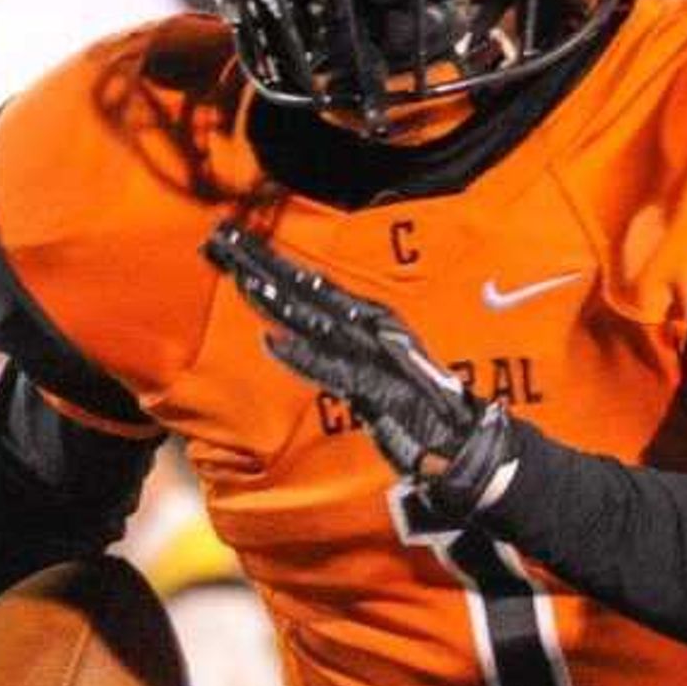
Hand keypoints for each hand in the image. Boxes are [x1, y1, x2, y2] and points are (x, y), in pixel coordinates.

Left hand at [203, 225, 520, 523]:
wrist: (459, 440)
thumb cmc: (417, 405)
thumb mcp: (376, 365)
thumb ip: (338, 350)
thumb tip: (292, 336)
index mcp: (371, 318)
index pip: (314, 286)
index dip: (276, 265)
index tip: (240, 245)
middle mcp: (371, 328)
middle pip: (308, 293)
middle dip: (266, 268)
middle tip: (227, 245)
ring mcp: (373, 356)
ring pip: (315, 323)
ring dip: (278, 302)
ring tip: (243, 280)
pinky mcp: (375, 389)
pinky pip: (332, 370)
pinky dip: (303, 358)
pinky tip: (274, 343)